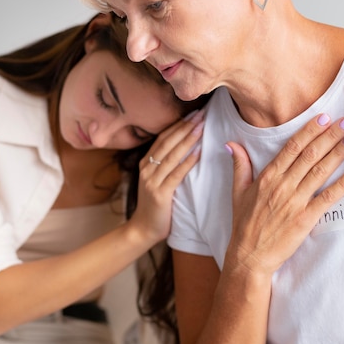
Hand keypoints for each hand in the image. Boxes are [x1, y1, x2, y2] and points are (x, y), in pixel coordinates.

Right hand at [128, 110, 203, 243]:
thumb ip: (165, 166)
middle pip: (167, 143)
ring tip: (201, 126)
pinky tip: (199, 152)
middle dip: (185, 127)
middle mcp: (146, 169)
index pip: (163, 139)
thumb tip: (184, 149)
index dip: (178, 125)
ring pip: (172, 155)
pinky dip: (188, 162)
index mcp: (145, 164)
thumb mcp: (155, 181)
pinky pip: (176, 174)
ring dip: (188, 139)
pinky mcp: (160, 194)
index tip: (193, 114)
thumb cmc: (155, 206)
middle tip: (201, 114)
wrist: (142, 229)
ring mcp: (151, 181)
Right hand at [223, 114, 343, 275]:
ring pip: (320, 171)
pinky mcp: (305, 219)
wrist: (249, 255)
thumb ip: (240, 165)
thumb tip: (232, 143)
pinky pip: (327, 198)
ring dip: (338, 153)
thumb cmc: (244, 224)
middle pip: (309, 155)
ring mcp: (294, 202)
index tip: (324, 118)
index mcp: (267, 177)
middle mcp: (281, 186)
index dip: (309, 131)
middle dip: (330, 136)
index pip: (291, 148)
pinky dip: (342, 184)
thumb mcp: (237, 192)